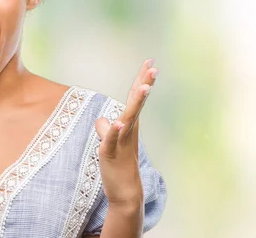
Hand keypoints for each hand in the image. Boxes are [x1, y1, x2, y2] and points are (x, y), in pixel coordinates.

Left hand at [94, 58, 157, 206]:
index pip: (135, 98)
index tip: (150, 62)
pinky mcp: (111, 154)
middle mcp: (128, 130)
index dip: (141, 80)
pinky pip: (111, 140)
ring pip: (128, 118)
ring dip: (135, 104)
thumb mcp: (109, 143)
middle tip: (154, 68)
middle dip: (144, 84)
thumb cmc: (118, 165)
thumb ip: (105, 128)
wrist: (125, 193)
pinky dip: (113, 132)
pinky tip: (118, 123)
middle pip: (136, 103)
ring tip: (144, 88)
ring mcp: (121, 141)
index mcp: (129, 125)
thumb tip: (102, 119)